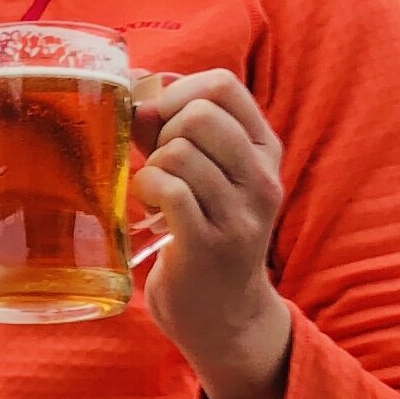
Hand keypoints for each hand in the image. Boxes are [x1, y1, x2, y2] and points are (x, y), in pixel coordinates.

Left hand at [133, 67, 293, 398]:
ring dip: (153, 167)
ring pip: (180, 151)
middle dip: (164, 131)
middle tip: (160, 164)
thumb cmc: (205, 230)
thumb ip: (173, 126)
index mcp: (265, 150)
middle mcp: (262, 179)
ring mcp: (240, 214)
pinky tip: (151, 208)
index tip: (161, 121)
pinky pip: (169, 189)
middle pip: (199, 114)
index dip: (179, 91)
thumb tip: (134, 82)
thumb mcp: (208, 172)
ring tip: (158, 193)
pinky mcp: (209, 245)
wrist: (226, 316)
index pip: (224, 86)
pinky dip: (148, 190)